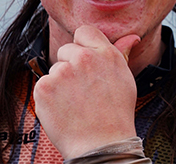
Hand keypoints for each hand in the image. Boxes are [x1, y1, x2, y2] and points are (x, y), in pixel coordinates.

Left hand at [32, 25, 139, 158]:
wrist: (101, 145)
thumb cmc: (115, 115)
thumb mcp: (124, 80)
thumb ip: (121, 54)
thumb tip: (132, 37)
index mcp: (105, 54)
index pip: (84, 31)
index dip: (83, 46)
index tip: (86, 63)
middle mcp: (83, 58)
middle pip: (65, 50)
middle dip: (70, 66)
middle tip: (84, 91)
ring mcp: (61, 72)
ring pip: (55, 69)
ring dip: (60, 83)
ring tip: (76, 103)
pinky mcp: (44, 86)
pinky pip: (43, 84)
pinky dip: (49, 96)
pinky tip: (64, 109)